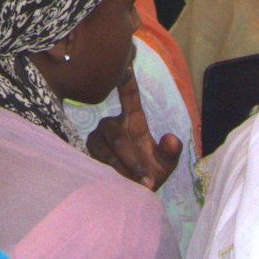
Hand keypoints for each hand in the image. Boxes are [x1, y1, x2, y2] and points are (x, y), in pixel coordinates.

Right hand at [84, 77, 183, 191]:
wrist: (133, 197)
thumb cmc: (150, 173)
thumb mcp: (166, 164)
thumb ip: (172, 152)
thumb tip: (171, 139)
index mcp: (133, 120)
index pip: (129, 95)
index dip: (126, 79)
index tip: (125, 61)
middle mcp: (111, 124)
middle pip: (116, 135)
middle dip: (131, 159)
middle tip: (147, 180)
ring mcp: (96, 139)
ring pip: (105, 150)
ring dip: (123, 169)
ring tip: (138, 184)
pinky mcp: (86, 154)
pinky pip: (96, 162)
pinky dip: (112, 175)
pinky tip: (122, 184)